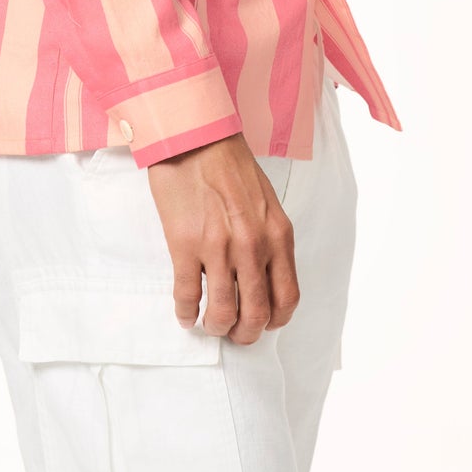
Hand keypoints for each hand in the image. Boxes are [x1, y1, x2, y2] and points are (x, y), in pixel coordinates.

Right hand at [146, 132, 298, 343]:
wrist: (196, 137)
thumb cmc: (230, 166)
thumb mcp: (267, 203)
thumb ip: (268, 241)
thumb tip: (261, 279)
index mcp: (278, 236)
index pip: (287, 298)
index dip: (274, 321)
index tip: (262, 323)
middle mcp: (253, 246)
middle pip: (256, 314)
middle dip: (245, 334)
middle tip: (234, 334)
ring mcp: (218, 248)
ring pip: (222, 312)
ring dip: (215, 327)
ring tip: (208, 325)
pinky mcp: (185, 245)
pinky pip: (187, 295)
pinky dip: (186, 312)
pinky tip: (185, 314)